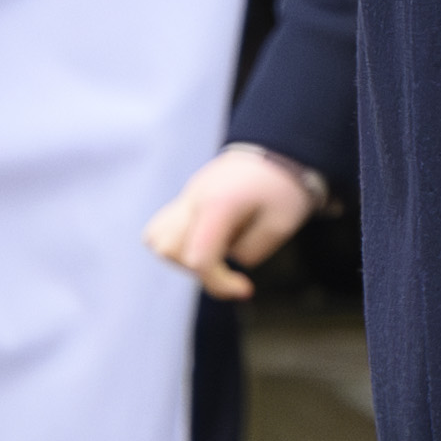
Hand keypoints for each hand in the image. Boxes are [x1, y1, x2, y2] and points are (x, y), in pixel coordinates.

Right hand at [144, 141, 321, 295]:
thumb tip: (228, 260)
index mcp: (219, 205)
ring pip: (157, 238)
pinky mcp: (186, 199)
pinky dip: (178, 243)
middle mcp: (194, 199)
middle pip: (168, 249)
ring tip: (217, 251)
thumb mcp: (281, 225)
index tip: (245, 289)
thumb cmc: (283, 188)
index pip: (198, 258)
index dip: (219, 283)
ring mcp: (186, 197)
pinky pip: (162, 228)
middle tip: (229, 267)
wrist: (279, 151)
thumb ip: (250, 251)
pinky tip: (208, 240)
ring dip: (184, 256)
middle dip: (198, 268)